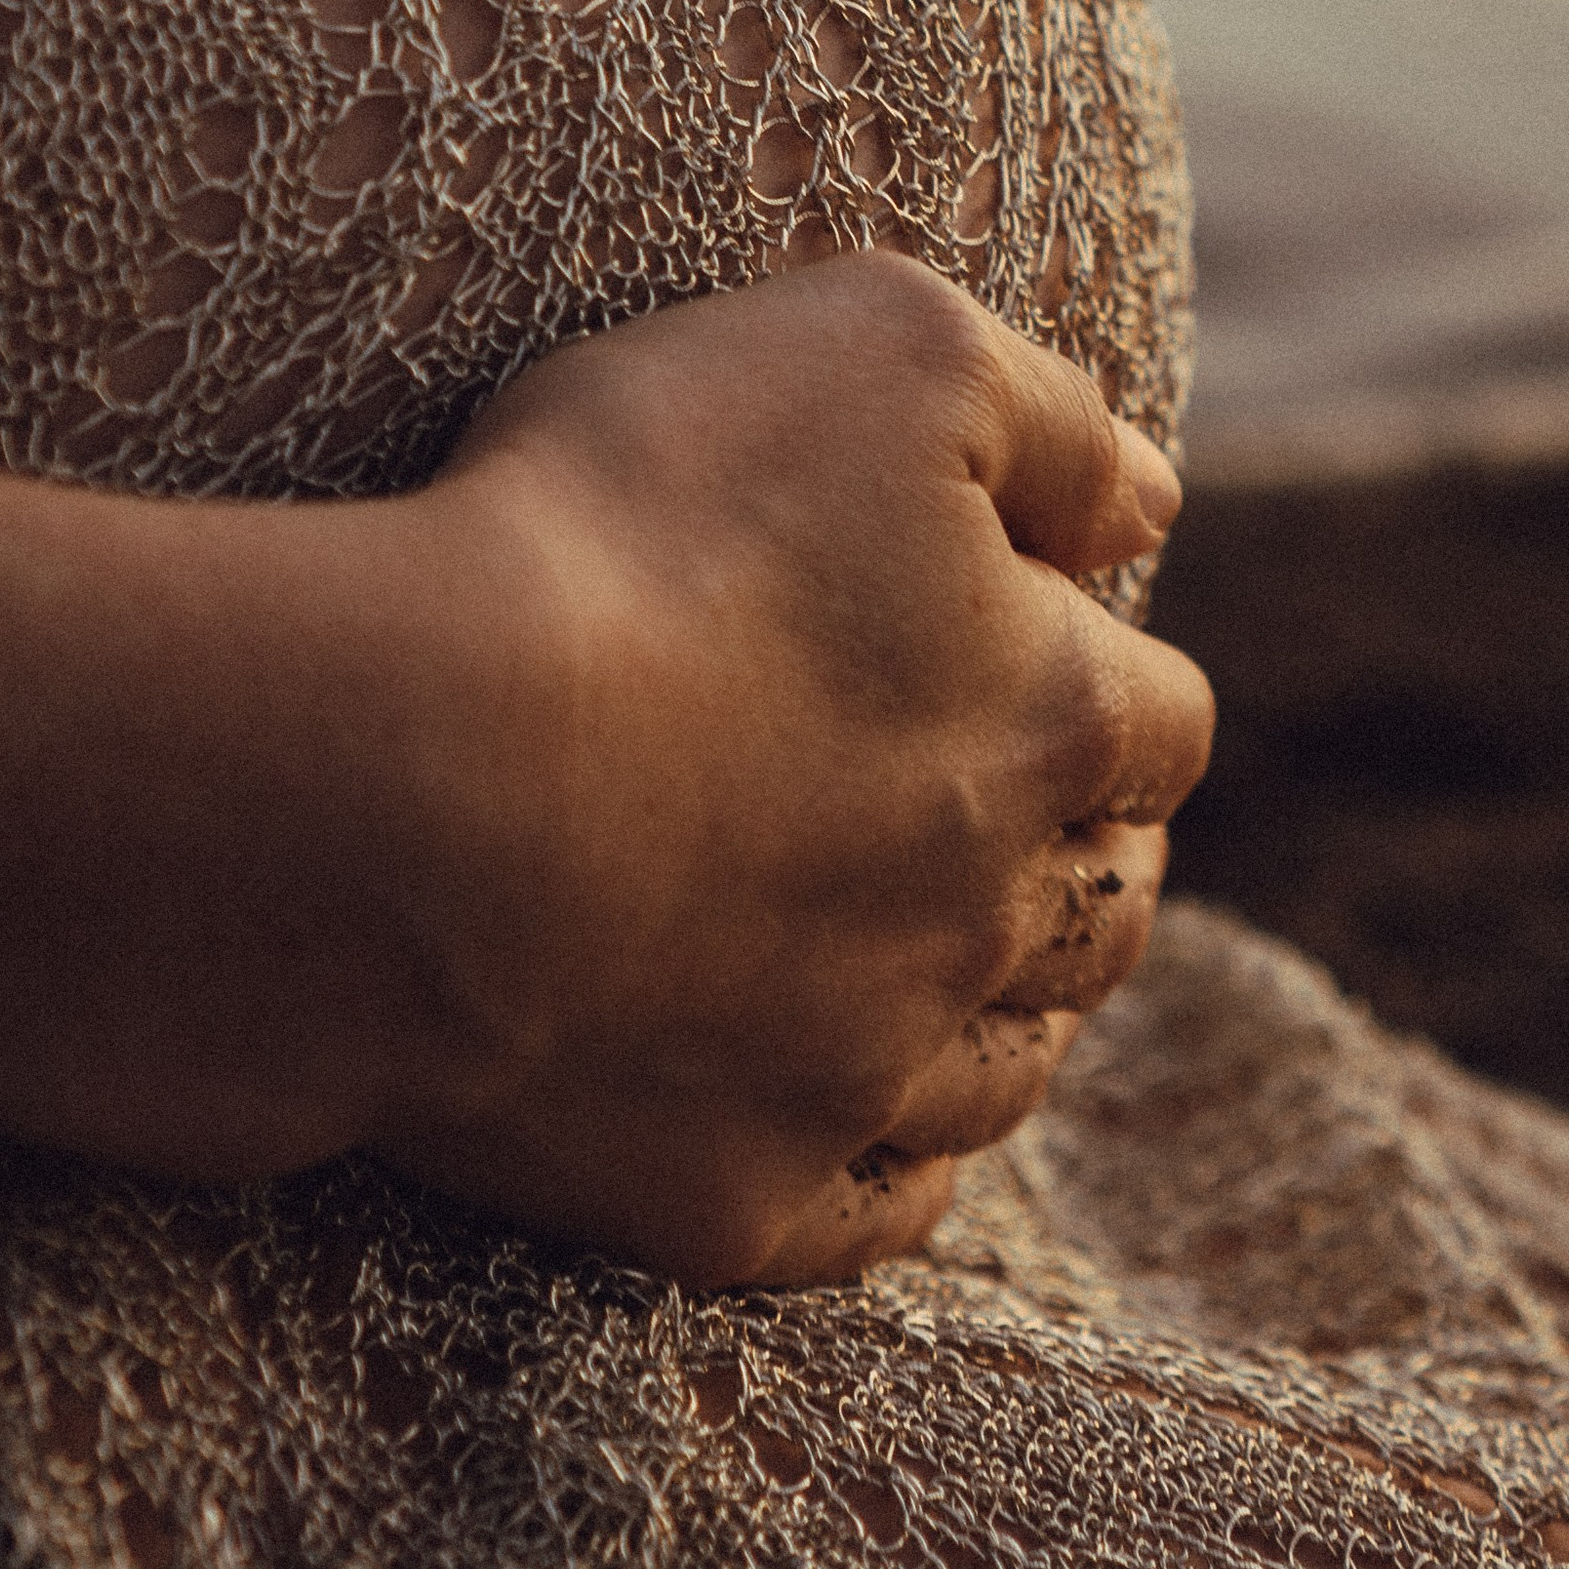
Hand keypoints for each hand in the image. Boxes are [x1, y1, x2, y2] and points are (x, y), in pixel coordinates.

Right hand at [370, 256, 1211, 1282]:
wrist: (407, 788)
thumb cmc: (633, 530)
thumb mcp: (874, 352)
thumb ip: (1045, 418)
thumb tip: (1147, 500)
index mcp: (1051, 713)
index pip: (1161, 719)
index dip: (1109, 681)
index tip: (1045, 660)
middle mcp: (992, 912)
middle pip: (1101, 908)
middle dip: (1078, 860)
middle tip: (1016, 826)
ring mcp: (865, 1071)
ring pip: (1002, 1070)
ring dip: (997, 1015)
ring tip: (946, 970)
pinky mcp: (735, 1196)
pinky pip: (867, 1216)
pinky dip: (878, 1170)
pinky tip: (844, 1121)